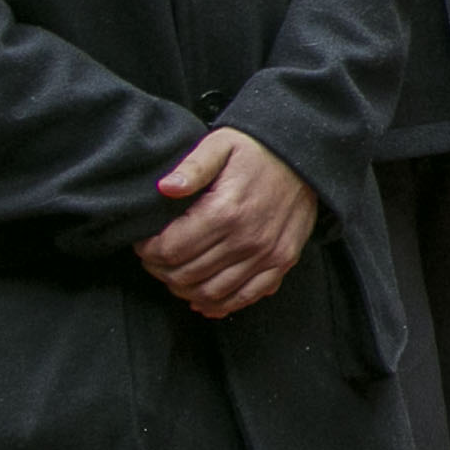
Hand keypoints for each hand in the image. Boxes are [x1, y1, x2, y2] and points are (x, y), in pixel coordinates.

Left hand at [143, 128, 319, 319]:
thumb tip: (165, 188)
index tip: (143, 244)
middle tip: (155, 260)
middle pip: (186, 275)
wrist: (305, 157)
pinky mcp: (282, 261)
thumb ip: (192, 166)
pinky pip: (246, 296)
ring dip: (185, 290)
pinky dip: (221, 305)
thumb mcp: (220, 144)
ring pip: (211, 292)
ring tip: (175, 275)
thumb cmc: (257, 151)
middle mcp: (246, 239)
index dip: (148, 251)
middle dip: (161, 271)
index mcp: (225, 211)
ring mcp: (267, 254)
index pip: (171, 249)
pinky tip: (203, 298)